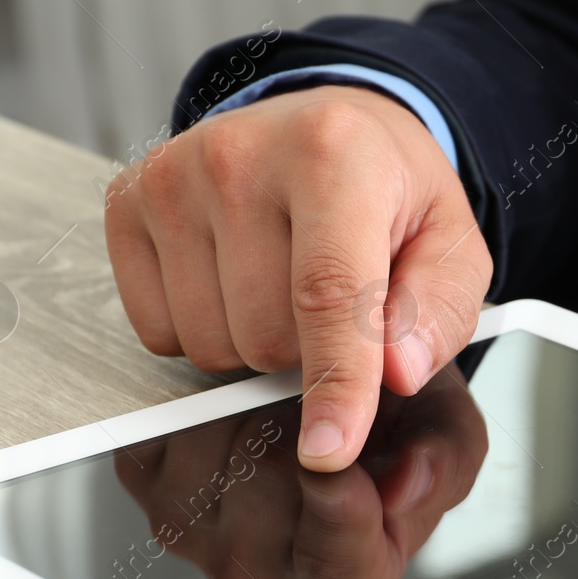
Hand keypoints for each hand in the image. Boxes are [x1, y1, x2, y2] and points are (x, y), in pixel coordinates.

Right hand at [105, 86, 492, 472]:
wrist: (328, 127)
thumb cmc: (390, 194)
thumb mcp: (450, 245)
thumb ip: (438, 312)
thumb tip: (395, 373)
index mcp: (334, 155)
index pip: (328, 295)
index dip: (334, 384)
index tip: (329, 450)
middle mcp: (240, 156)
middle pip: (266, 336)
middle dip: (307, 352)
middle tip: (331, 300)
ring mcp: (171, 178)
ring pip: (210, 344)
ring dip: (253, 344)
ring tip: (282, 282)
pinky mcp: (127, 203)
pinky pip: (159, 332)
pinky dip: (201, 329)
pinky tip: (231, 279)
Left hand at [115, 367, 487, 578]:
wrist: (330, 387)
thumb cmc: (393, 422)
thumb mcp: (450, 431)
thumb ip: (444, 460)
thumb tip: (404, 485)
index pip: (335, 573)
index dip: (338, 519)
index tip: (340, 468)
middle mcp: (259, 572)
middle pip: (267, 500)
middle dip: (299, 433)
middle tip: (326, 401)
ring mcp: (192, 534)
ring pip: (211, 461)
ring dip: (250, 408)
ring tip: (285, 398)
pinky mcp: (144, 479)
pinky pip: (163, 430)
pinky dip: (201, 396)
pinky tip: (238, 397)